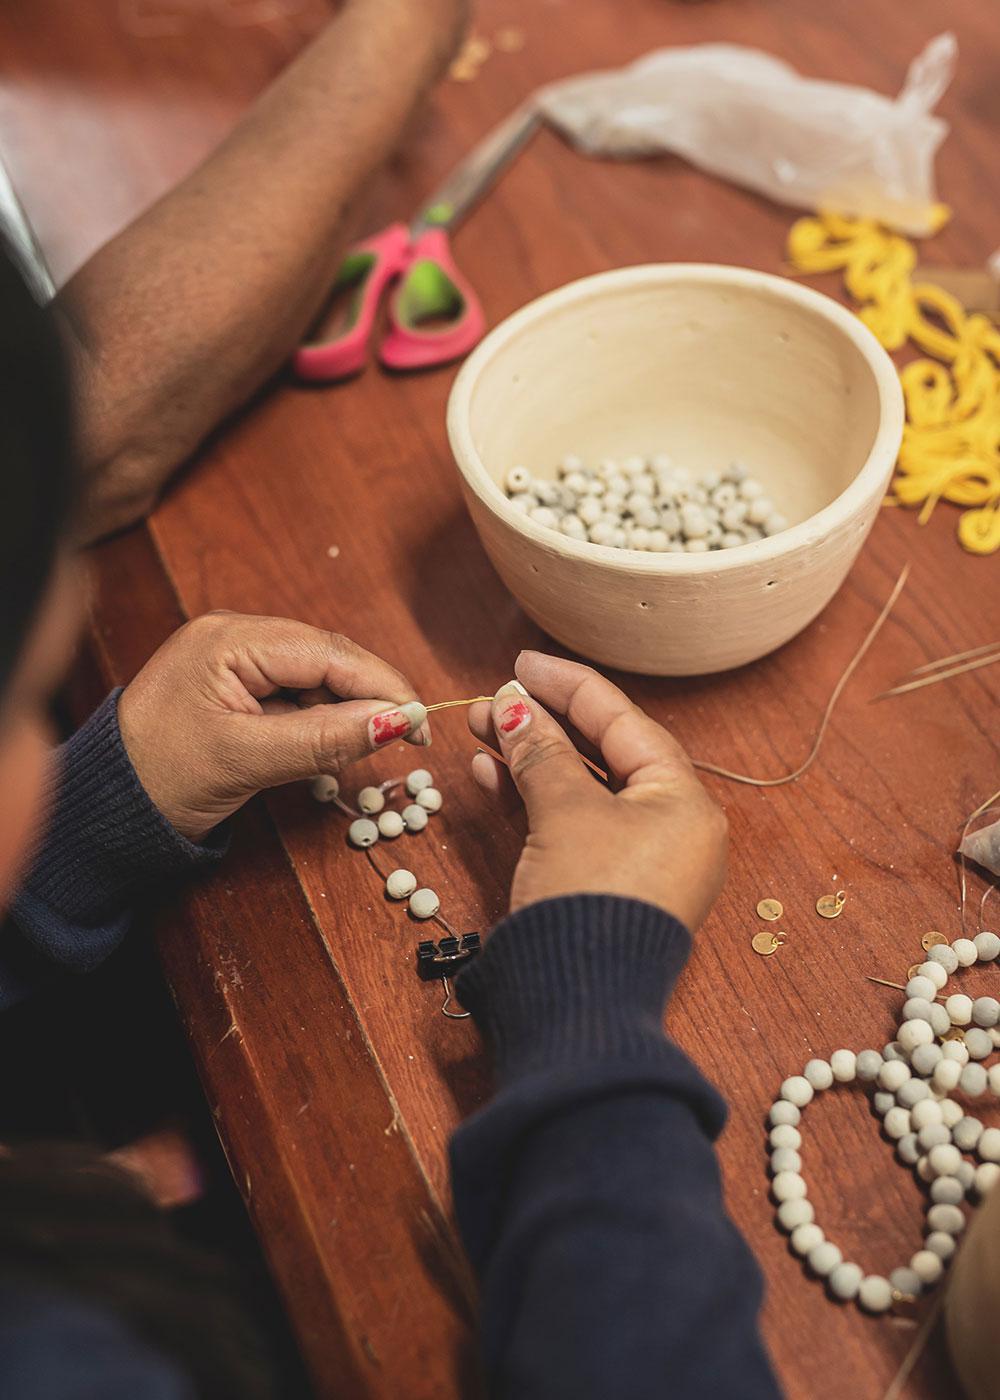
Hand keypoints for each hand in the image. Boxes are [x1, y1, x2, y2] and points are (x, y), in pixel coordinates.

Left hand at [117, 612, 429, 840]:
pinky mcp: (238, 684)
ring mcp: (236, 657)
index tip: (422, 723)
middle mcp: (236, 635)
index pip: (329, 652)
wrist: (105, 808)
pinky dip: (321, 720)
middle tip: (409, 740)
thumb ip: (324, 738)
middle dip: (370, 697)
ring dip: (346, 711)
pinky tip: (329, 746)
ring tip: (361, 751)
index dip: (383, 686)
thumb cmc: (160, 778)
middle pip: (329, 658)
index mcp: (230, 639)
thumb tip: (397, 723)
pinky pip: (298, 693)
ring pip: (318, 677)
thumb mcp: (247, 759)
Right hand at [468, 652, 726, 931]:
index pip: (623, 720)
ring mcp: (637, 857)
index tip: (521, 662)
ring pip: (580, 788)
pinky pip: (570, 824)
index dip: (568, 685)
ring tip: (478, 731)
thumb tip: (512, 704)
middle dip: (541, 723)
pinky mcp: (604, 884)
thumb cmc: (589, 901)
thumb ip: (540, 751)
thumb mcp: (564, 812)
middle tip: (488, 701)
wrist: (579, 1005)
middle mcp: (670, 825)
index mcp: (683, 799)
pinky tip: (490, 775)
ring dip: (530, 758)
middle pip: (602, 752)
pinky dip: (532, 799)